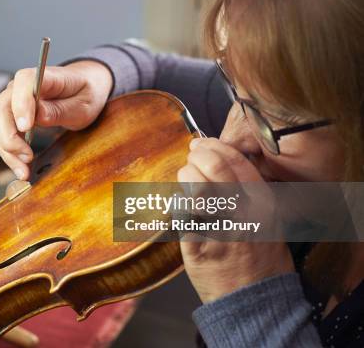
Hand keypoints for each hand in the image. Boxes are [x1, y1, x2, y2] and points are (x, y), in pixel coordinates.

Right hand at [0, 61, 112, 179]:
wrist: (83, 89)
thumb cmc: (84, 93)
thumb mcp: (83, 104)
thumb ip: (61, 109)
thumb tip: (39, 116)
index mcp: (42, 76)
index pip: (23, 82)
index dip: (21, 104)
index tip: (25, 127)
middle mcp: (19, 87)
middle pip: (1, 109)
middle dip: (9, 137)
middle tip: (27, 157)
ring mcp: (11, 102)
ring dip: (7, 150)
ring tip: (25, 170)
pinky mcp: (10, 117)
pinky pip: (1, 136)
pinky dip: (8, 154)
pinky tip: (21, 167)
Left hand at [177, 137, 294, 302]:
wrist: (255, 301)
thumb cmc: (259, 259)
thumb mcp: (268, 220)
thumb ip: (248, 192)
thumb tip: (220, 161)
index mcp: (263, 203)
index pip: (236, 161)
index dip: (213, 147)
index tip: (201, 143)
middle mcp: (244, 213)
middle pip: (213, 168)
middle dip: (196, 157)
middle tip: (190, 158)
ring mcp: (221, 229)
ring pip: (194, 188)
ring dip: (184, 178)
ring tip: (185, 182)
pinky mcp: (198, 246)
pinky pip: (181, 214)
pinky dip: (176, 205)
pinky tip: (179, 207)